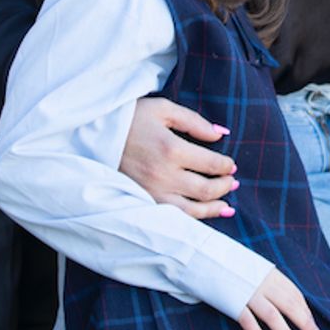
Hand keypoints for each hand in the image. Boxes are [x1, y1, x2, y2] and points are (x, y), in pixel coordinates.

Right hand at [120, 97, 238, 219]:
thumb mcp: (164, 109)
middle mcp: (163, 175)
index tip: (231, 165)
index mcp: (171, 149)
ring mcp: (152, 193)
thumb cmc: (132, 117)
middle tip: (233, 181)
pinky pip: (173, 218)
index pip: (211, 164)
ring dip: (214, 207)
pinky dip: (193, 219)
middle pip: (205, 189)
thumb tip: (221, 134)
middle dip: (224, 186)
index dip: (226, 166)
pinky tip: (204, 215)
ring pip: (192, 210)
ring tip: (227, 203)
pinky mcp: (142, 202)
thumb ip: (195, 122)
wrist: (95, 135)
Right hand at [237, 271, 321, 329]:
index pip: (293, 293)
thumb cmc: (232, 266)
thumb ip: (269, 281)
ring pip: (272, 315)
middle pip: (288, 304)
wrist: (205, 257)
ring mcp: (248, 292)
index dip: (305, 309)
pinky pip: (247, 320)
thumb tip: (285, 299)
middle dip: (304, 321)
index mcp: (270, 273)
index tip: (312, 323)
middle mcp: (262, 282)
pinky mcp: (232, 301)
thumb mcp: (255, 269)